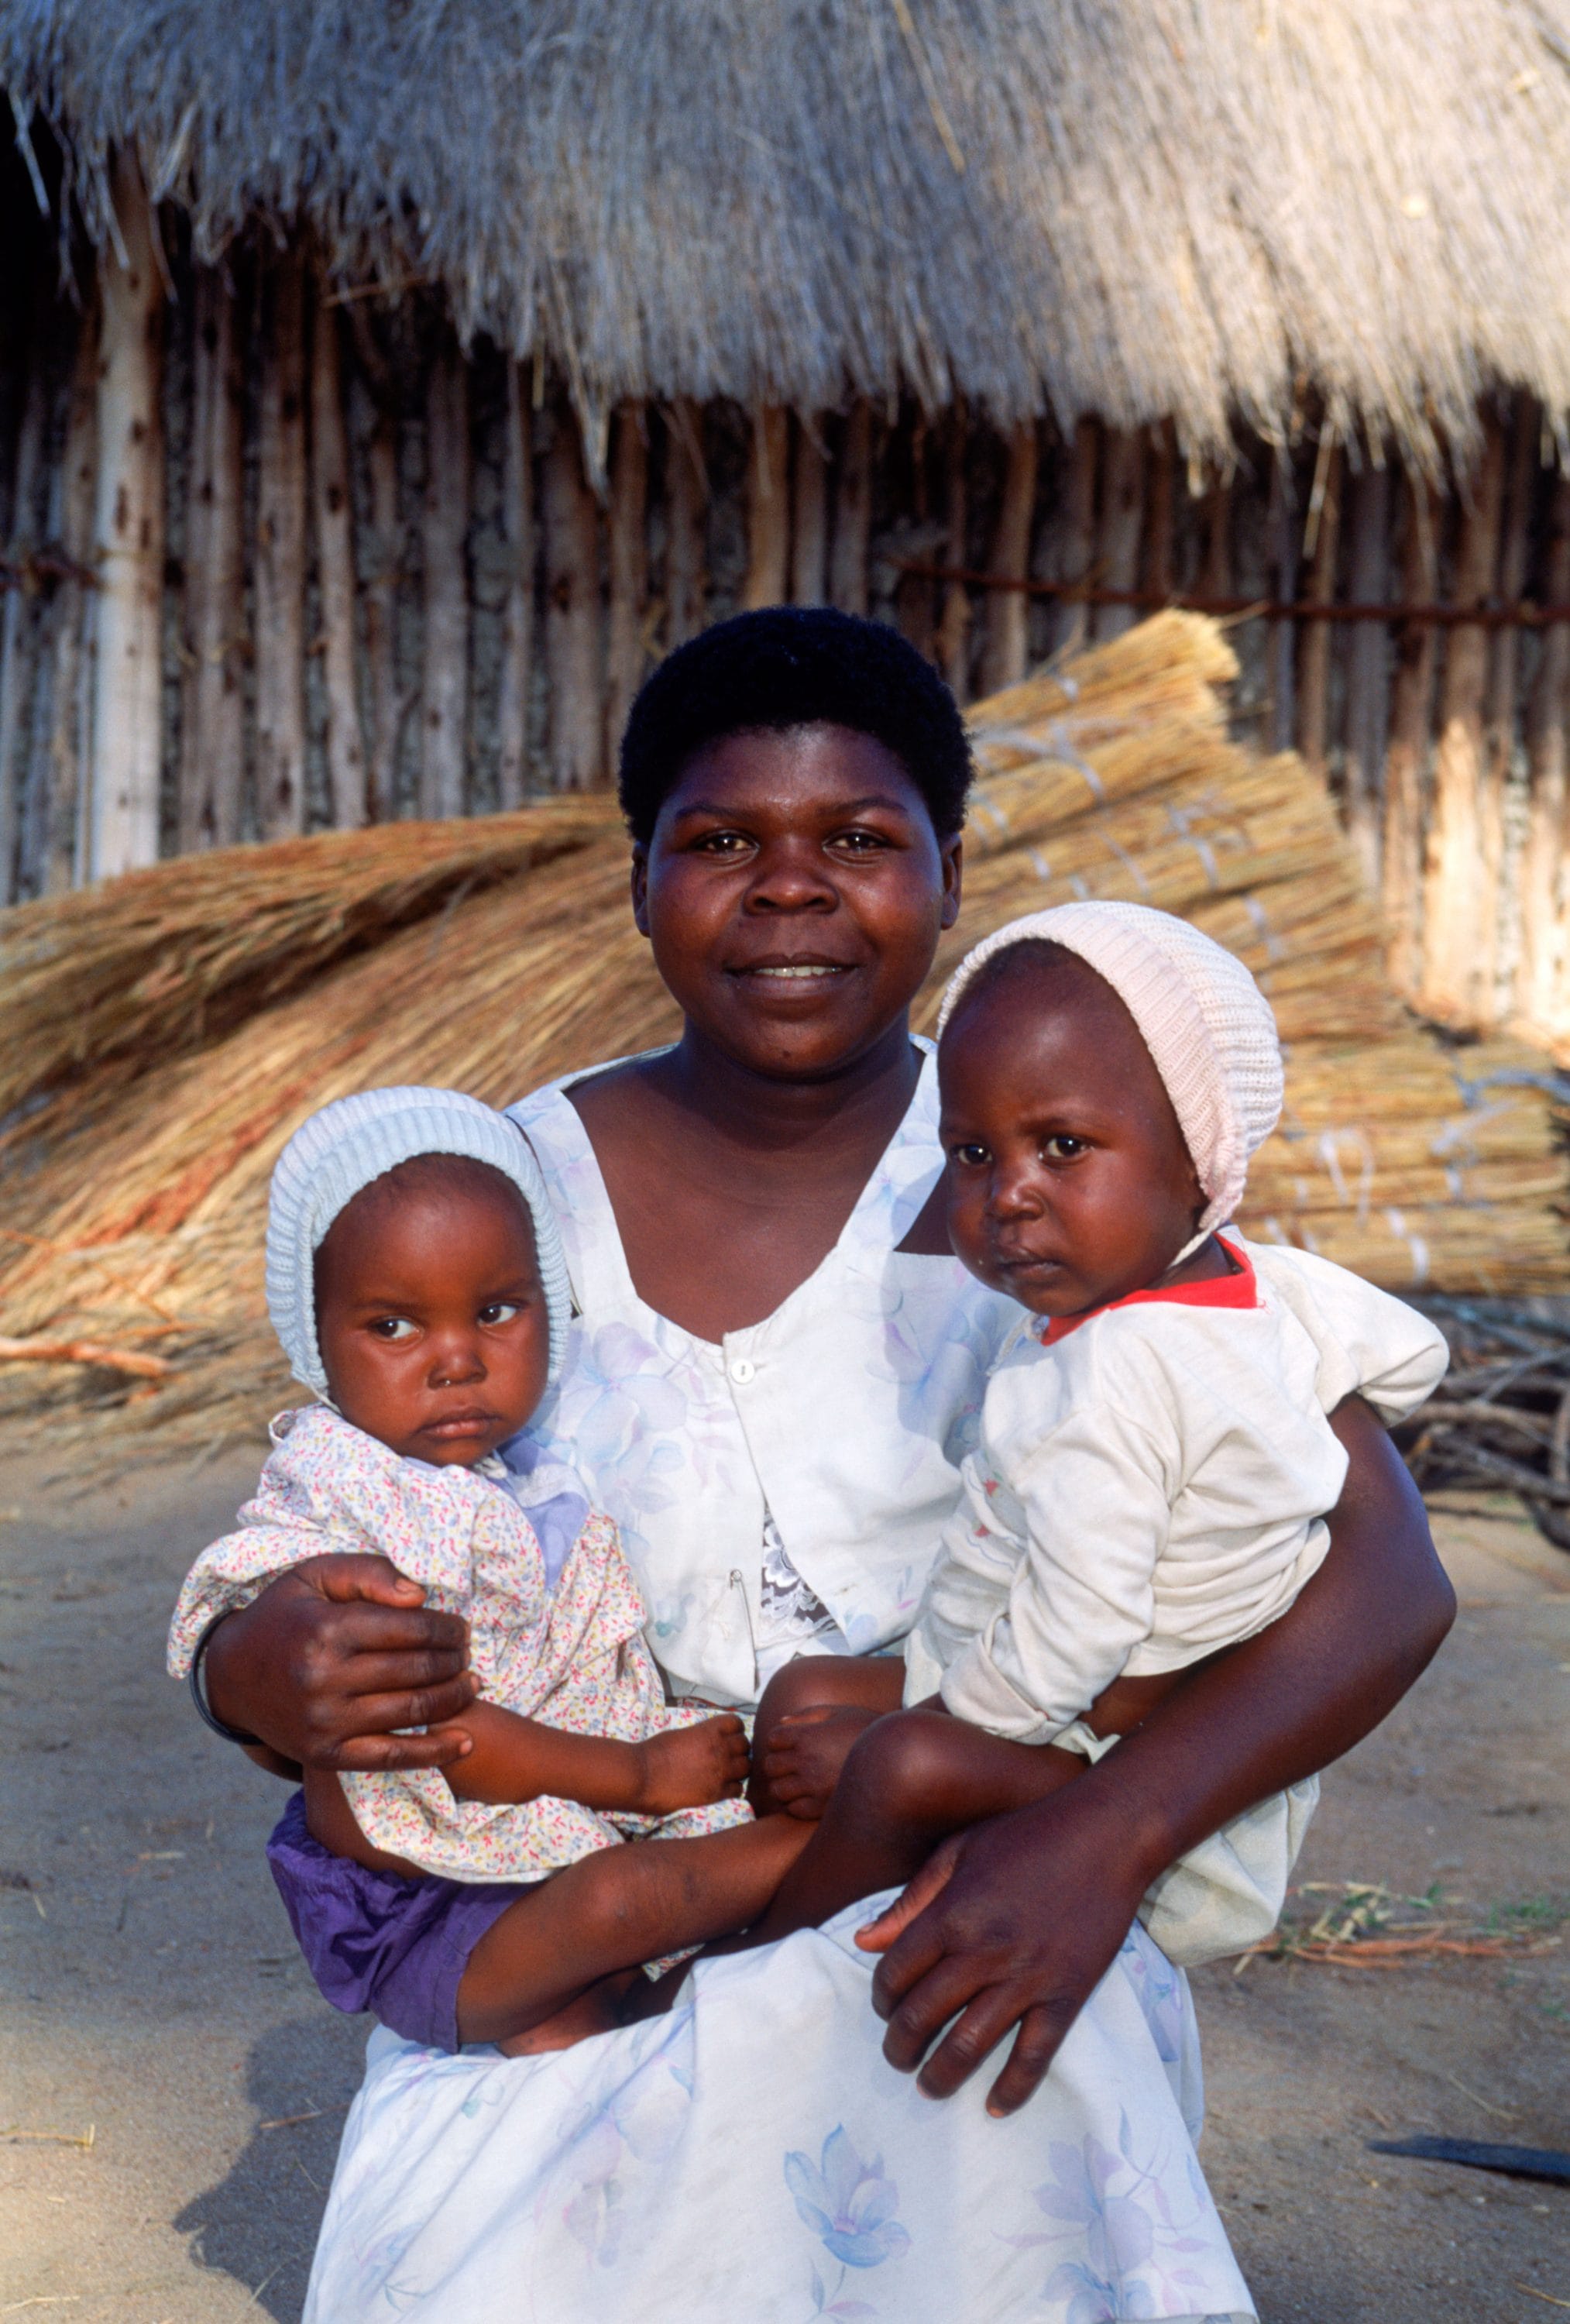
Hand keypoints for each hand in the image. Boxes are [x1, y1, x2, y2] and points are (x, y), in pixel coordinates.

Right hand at [203, 1555, 477, 1772]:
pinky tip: (466, 1741)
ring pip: (412, 1710)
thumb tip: (419, 1597)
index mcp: (327, 1630)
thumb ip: (369, 1573)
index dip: (447, 1628)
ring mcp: (325, 1722)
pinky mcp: (326, 1755)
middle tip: (466, 1654)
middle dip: (454, 1660)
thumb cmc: (286, 1616)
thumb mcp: (317, 1575)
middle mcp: (325, 1680)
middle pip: (416, 1670)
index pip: (411, 1629)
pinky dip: (434, 1752)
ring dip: (454, 1698)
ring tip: (471, 1684)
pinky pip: (392, 1757)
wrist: (232, 1675)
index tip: (461, 1628)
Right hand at [636, 1714, 749, 1812]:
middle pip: (745, 1745)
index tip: (728, 1736)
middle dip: (738, 1749)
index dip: (733, 1729)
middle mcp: (720, 1749)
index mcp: (709, 1731)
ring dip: (738, 1769)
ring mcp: (720, 1773)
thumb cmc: (654, 1752)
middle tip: (728, 1756)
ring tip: (727, 1773)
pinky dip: (733, 1789)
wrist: (642, 1776)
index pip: (737, 1723)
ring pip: (746, 1767)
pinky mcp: (716, 1794)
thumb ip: (700, 1735)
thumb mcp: (680, 1734)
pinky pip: (738, 1790)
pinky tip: (722, 1789)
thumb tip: (706, 1740)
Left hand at [755, 1703, 884, 1819]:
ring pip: (778, 1791)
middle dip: (778, 1763)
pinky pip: (794, 1810)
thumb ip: (807, 1715)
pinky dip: (796, 1804)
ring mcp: (814, 1786)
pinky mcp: (823, 1807)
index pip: (773, 1739)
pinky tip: (809, 1796)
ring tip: (798, 1782)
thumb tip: (781, 1722)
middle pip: (770, 1766)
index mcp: (807, 1736)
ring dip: (784, 1785)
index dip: (780, 1740)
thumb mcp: (838, 1712)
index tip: (791, 1742)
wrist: (895, 1757)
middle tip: (792, 1763)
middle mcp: (806, 1761)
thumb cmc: (865, 1729)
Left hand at [854, 1778, 1153, 2115]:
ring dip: (941, 2075)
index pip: (896, 1973)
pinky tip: (994, 2107)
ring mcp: (1026, 1978)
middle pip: (923, 2015)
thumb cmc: (1026, 1835)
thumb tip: (862, 1941)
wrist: (1105, 1835)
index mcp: (951, 1914)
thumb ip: (910, 1900)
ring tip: (929, 2087)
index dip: (881, 1998)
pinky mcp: (1066, 1996)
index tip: (884, 2008)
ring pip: (970, 2045)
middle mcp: (982, 1952)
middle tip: (898, 2059)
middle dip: (901, 2047)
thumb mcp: (958, 1851)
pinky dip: (1013, 2089)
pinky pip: (1034, 2055)